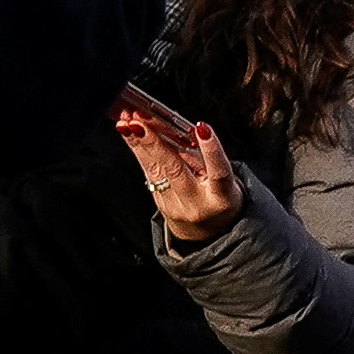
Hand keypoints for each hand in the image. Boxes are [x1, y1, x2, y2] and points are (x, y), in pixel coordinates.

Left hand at [114, 94, 240, 240]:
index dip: (211, 150)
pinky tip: (129, 135)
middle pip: (175, 170)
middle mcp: (197, 204)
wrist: (208, 232)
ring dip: (138, 144)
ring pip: (155, 171)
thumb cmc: (219, 196)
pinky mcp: (160, 205)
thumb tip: (182, 129)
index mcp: (221, 197)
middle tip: (139, 122)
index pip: (218, 172)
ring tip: (127, 123)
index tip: (201, 128)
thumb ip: (206, 157)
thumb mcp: (226, 180)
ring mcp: (175, 207)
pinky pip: (149, 175)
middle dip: (155, 143)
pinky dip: (139, 152)